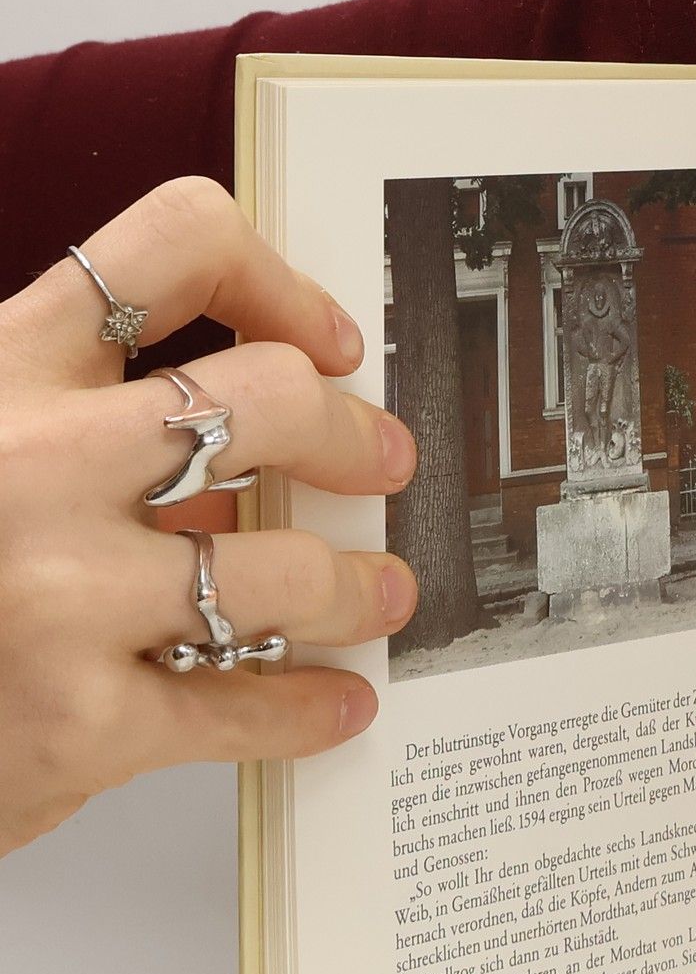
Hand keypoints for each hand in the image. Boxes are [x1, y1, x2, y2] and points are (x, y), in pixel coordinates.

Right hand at [0, 178, 417, 854]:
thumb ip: (80, 432)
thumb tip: (245, 444)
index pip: (170, 253)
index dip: (281, 286)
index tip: (329, 342)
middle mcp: (28, 463)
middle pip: (269, 399)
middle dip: (352, 436)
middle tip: (381, 465)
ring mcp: (56, 594)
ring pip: (285, 568)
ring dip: (354, 588)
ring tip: (373, 597)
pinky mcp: (78, 720)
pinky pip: (245, 707)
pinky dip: (308, 709)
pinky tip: (332, 702)